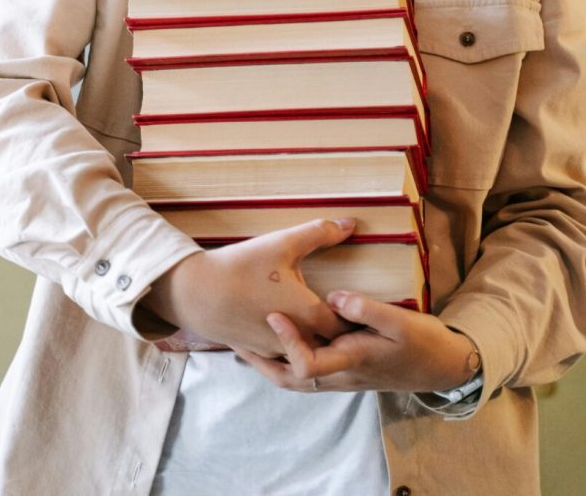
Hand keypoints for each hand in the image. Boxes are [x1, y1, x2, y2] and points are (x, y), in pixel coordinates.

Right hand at [144, 219, 354, 357]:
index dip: (359, 318)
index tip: (367, 308)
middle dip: (342, 334)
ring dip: (317, 341)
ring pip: (307, 352)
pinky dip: (294, 345)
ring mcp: (275, 349)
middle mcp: (296, 340)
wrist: (196, 293)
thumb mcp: (283, 243)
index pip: (348, 327)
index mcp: (308, 314)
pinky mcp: (257, 351)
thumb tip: (352, 223)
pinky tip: (292, 326)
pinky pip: (284, 355)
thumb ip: (320, 233)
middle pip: (331, 345)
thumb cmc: (242, 266)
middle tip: (351, 315)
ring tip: (324, 322)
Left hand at [236, 290, 477, 392]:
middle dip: (260, 360)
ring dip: (267, 362)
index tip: (274, 314)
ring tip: (243, 340)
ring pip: (293, 378)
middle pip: (289, 378)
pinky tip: (274, 341)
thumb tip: (334, 296)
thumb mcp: (400, 322)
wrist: (440, 367)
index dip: (288, 341)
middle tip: (235, 337)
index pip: (308, 363)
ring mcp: (339, 377)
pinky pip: (304, 372)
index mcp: (351, 361)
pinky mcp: (341, 371)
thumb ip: (366, 309)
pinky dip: (283, 359)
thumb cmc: (421, 343)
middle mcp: (340, 375)